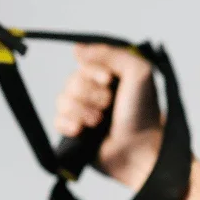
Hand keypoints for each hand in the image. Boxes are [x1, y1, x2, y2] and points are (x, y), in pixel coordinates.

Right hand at [54, 43, 163, 188]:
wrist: (139, 150)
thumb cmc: (143, 113)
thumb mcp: (139, 72)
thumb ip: (112, 53)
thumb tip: (77, 49)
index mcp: (111, 76)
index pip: (84, 62)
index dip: (93, 72)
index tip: (109, 80)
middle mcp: (96, 92)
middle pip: (71, 81)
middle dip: (90, 94)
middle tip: (108, 105)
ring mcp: (84, 112)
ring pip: (62, 100)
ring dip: (82, 111)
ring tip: (99, 122)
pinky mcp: (75, 132)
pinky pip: (56, 120)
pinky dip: (69, 125)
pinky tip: (83, 131)